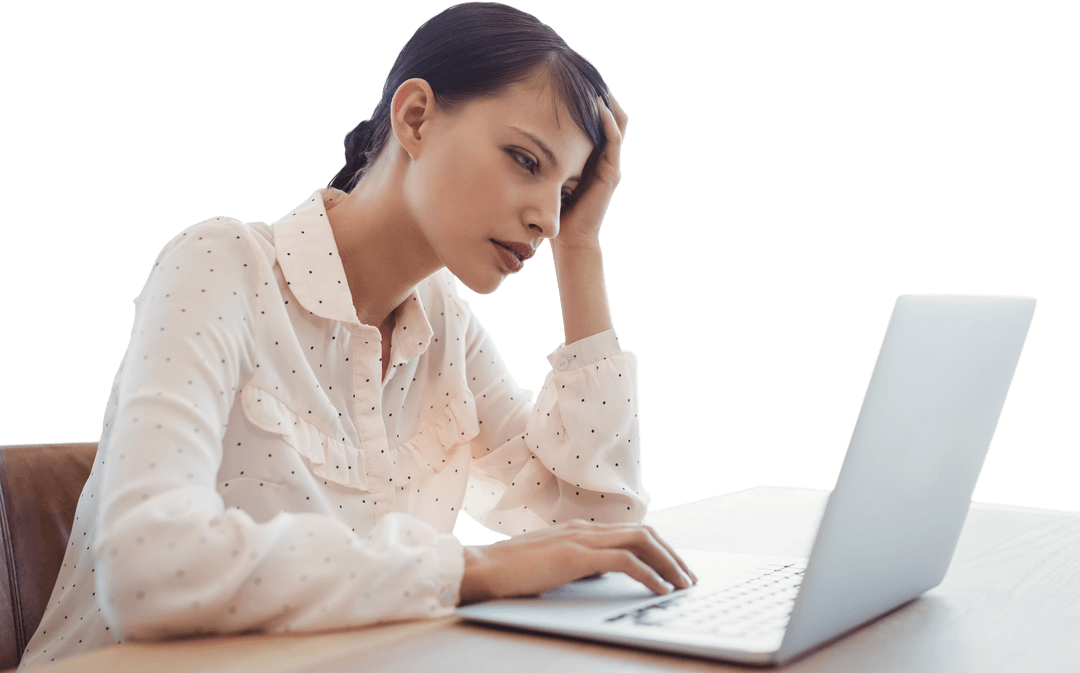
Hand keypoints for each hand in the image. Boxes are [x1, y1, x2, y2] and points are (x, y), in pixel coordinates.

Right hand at [458, 519, 697, 604]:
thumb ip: (576, 563)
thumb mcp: (551, 563)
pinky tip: (660, 589)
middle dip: (672, 554)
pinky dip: (648, 574)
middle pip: (644, 532)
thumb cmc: (510, 571)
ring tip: (683, 584)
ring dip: (668, 562)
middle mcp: (585, 529)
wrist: (481, 568)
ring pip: (640, 542)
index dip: (659, 548)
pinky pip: (624, 562)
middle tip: (689, 577)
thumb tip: (600, 574)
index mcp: (580, 529)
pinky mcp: (575, 557)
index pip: (631, 531)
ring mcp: (580, 540)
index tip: (674, 567)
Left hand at [552, 87, 627, 248]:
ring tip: (597, 80)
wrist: (570, 240)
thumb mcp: (548, 175)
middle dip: (602, 93)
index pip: (596, 119)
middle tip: (589, 71)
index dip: (590, 98)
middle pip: (612, 115)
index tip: (575, 77)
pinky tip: (599, 106)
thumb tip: (521, 135)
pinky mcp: (611, 173)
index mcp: (592, 156)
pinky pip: (613, 140)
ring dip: (608, 101)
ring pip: (617, 123)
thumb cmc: (555, 212)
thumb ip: (544, 157)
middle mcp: (605, 158)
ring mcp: (611, 165)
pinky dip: (608, 121)